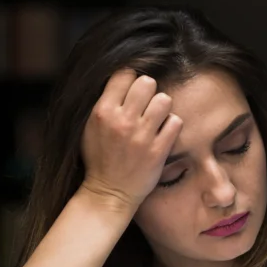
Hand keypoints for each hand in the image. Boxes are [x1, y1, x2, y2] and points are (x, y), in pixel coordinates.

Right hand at [80, 69, 182, 210]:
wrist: (109, 193)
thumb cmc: (99, 158)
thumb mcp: (90, 127)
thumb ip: (105, 103)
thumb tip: (123, 80)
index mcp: (103, 112)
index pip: (124, 74)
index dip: (130, 80)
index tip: (131, 91)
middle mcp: (123, 121)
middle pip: (147, 82)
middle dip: (148, 91)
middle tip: (146, 105)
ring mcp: (142, 136)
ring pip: (164, 99)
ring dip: (162, 107)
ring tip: (156, 118)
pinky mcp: (158, 150)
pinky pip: (175, 122)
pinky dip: (172, 125)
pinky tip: (163, 132)